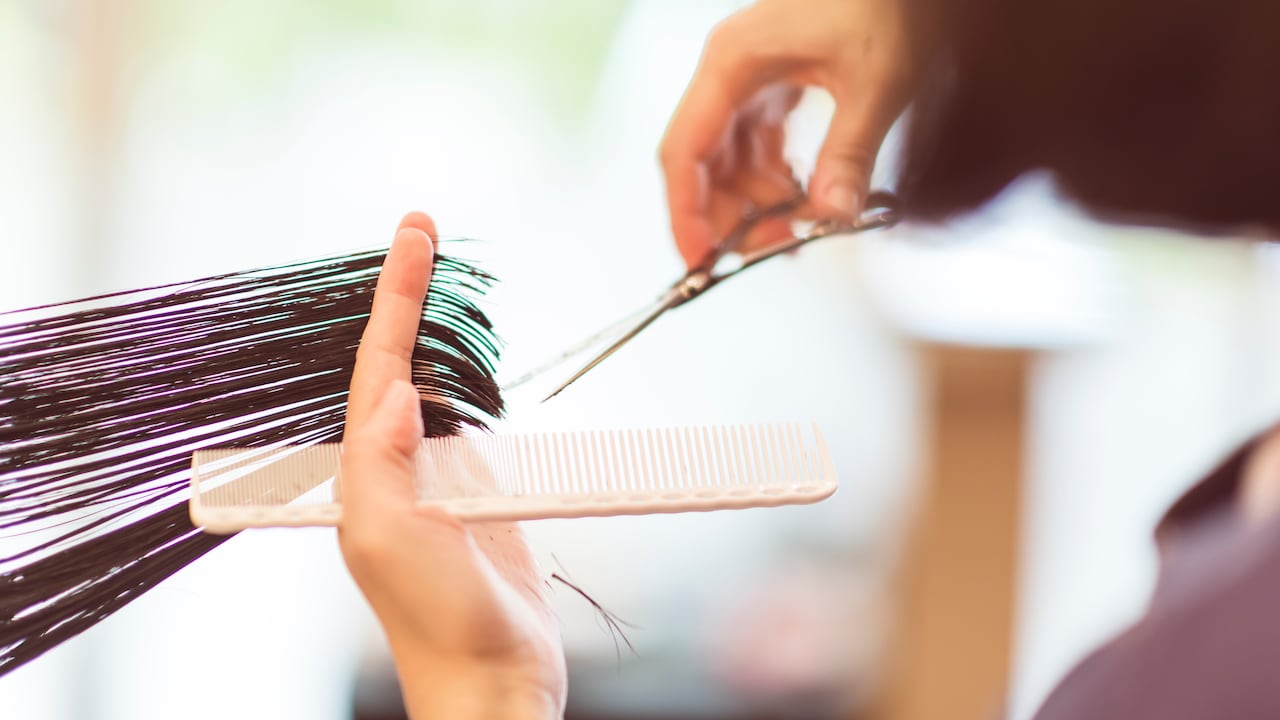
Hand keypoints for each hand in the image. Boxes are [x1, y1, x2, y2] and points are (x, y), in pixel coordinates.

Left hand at [338, 212, 565, 718]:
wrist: (493, 680)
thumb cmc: (437, 625)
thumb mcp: (392, 543)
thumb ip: (382, 464)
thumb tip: (394, 389)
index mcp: (367, 474)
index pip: (377, 366)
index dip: (394, 298)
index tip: (413, 236)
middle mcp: (397, 469)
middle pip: (399, 362)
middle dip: (408, 297)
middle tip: (423, 233)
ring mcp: (441, 482)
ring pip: (437, 386)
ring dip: (438, 331)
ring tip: (442, 276)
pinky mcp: (483, 500)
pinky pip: (476, 425)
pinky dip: (476, 382)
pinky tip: (476, 363)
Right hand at [660, 0, 914, 267]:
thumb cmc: (889, 2)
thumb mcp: (878, 81)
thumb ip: (850, 152)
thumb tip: (833, 217)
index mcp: (732, 61)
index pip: (685, 151)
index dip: (686, 212)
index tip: (700, 260)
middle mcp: (730, 70)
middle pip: (703, 163)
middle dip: (729, 214)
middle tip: (770, 251)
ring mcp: (750, 78)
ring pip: (730, 160)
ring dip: (756, 203)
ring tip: (799, 231)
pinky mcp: (774, 85)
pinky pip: (758, 148)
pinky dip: (775, 181)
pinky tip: (805, 201)